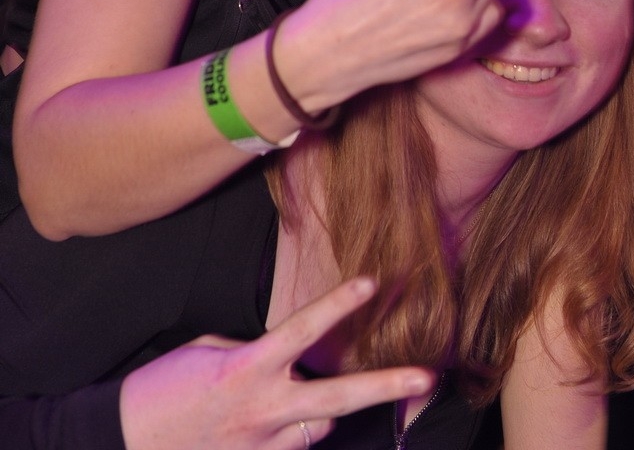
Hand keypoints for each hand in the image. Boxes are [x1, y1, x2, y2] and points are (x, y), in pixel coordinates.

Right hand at [120, 277, 434, 449]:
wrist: (125, 442)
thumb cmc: (164, 389)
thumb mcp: (208, 352)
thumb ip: (254, 353)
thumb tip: (285, 363)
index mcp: (247, 367)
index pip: (302, 329)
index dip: (338, 304)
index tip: (372, 281)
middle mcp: (262, 409)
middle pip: (337, 397)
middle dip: (385, 387)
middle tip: (426, 378)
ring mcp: (261, 446)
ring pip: (318, 428)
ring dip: (316, 413)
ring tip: (279, 403)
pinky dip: (291, 437)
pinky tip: (267, 429)